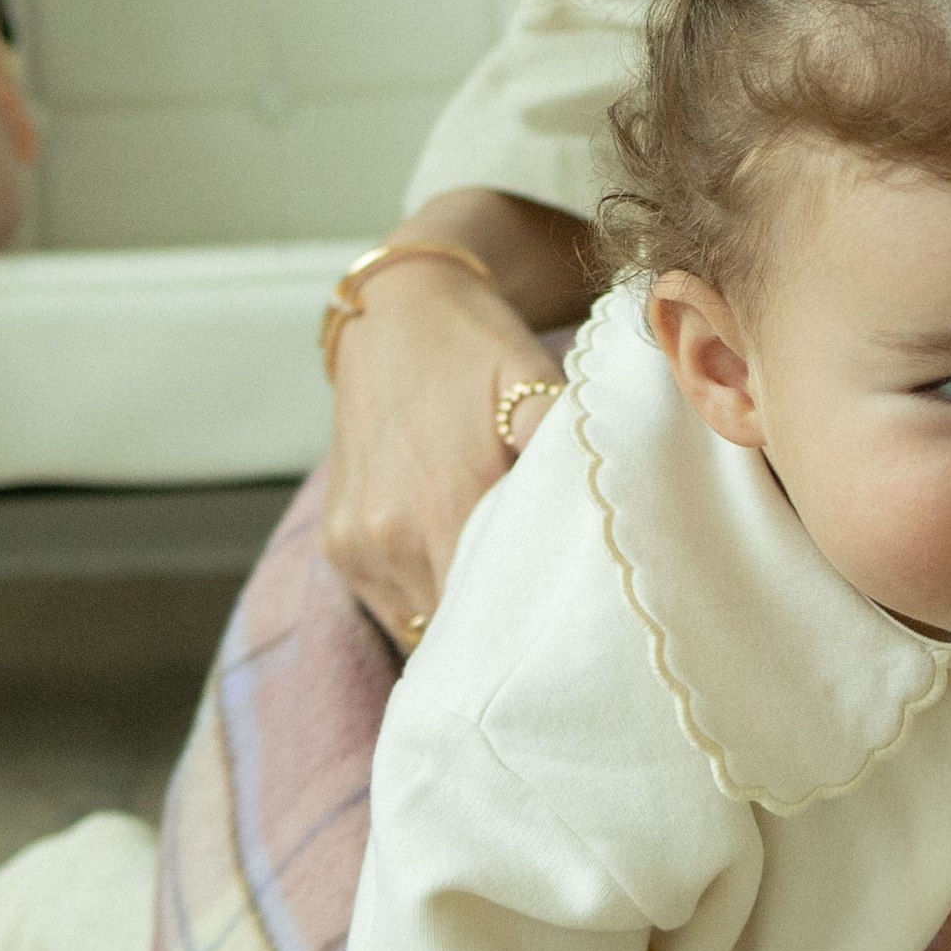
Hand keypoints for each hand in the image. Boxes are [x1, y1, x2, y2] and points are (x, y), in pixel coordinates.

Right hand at [320, 193, 590, 645]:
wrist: (394, 309)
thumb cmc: (477, 346)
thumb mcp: (536, 379)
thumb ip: (566, 449)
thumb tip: (612, 509)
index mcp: (451, 500)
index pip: (499, 616)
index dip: (539, 636)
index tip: (577, 642)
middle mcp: (395, 534)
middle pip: (461, 630)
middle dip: (506, 640)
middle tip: (556, 636)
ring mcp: (359, 545)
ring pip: (422, 626)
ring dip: (465, 624)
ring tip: (513, 608)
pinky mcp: (339, 545)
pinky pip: (390, 605)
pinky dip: (427, 601)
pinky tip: (465, 576)